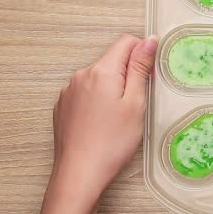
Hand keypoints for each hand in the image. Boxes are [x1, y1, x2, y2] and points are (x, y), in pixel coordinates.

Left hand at [32, 35, 157, 213]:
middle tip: (137, 103)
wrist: (79, 173)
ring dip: (112, 88)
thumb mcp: (135, 103)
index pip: (125, 42)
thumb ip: (140, 68)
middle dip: (128, 74)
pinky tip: (103, 123)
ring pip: (99, 78)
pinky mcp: (63, 107)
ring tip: (119, 117)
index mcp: (101, 71)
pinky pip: (86, 93)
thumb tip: (149, 40)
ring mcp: (69, 91)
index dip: (142, 53)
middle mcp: (81, 75)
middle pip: (112, 60)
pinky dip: (97, 101)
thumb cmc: (112, 141)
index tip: (149, 76)